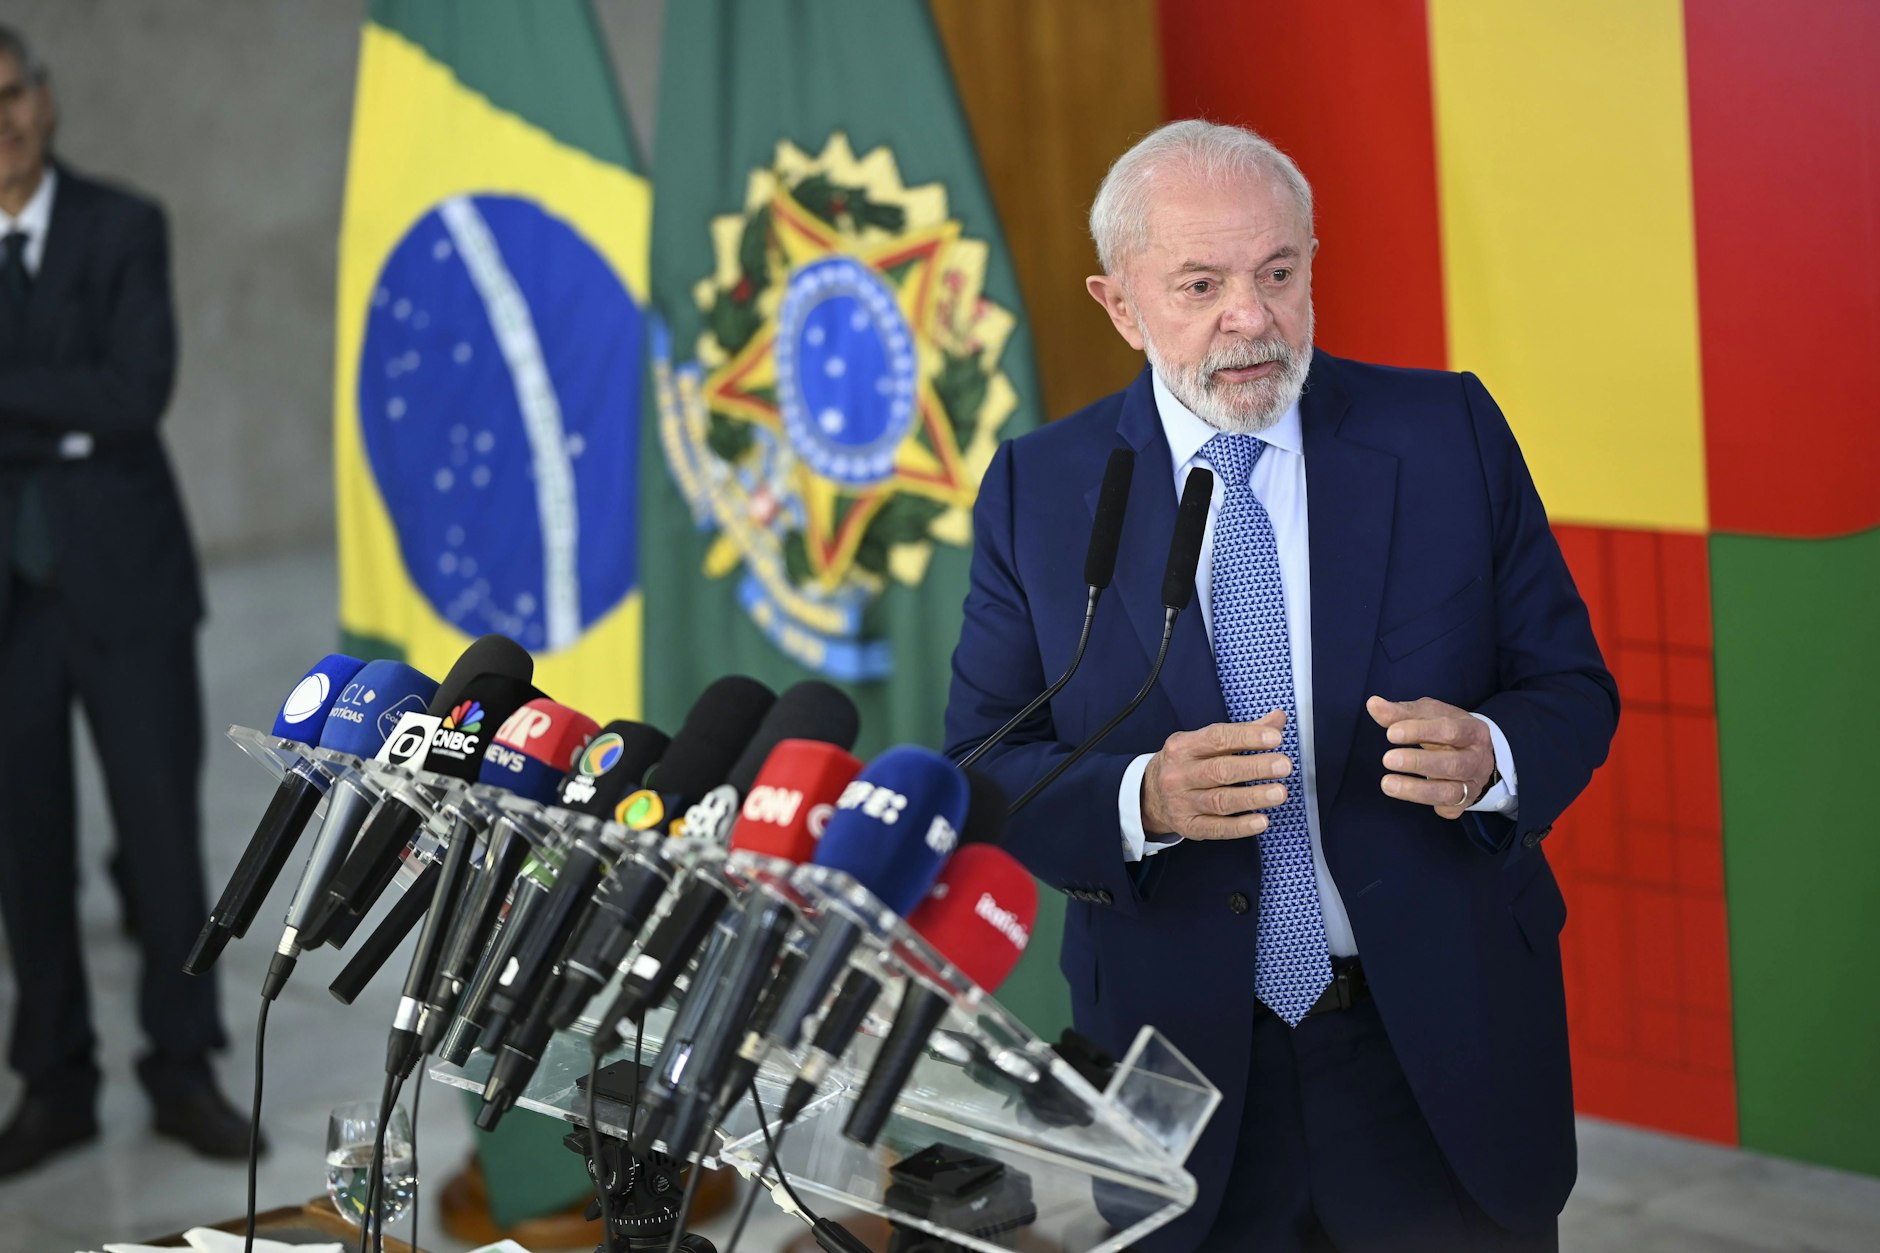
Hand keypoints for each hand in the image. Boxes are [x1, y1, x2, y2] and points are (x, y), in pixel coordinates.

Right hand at [1141, 710, 1292, 839]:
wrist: (1149, 794)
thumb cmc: (1185, 764)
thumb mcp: (1204, 742)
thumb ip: (1243, 732)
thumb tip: (1277, 719)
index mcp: (1183, 746)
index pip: (1217, 738)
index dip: (1247, 737)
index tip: (1275, 737)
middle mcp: (1179, 774)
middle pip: (1219, 770)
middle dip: (1254, 767)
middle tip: (1283, 765)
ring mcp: (1182, 802)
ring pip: (1220, 800)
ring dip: (1252, 797)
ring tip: (1279, 793)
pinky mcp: (1189, 826)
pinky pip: (1216, 828)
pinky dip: (1240, 826)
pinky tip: (1261, 821)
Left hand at [1367, 695, 1492, 819]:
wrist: (1477, 754)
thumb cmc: (1447, 730)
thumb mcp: (1430, 714)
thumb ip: (1401, 712)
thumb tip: (1373, 704)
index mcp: (1473, 731)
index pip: (1449, 730)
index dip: (1420, 731)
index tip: (1391, 733)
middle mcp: (1477, 759)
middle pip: (1452, 764)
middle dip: (1418, 762)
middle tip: (1388, 759)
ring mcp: (1473, 783)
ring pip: (1450, 792)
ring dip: (1416, 790)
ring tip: (1387, 784)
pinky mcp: (1464, 803)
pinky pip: (1449, 809)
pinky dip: (1431, 805)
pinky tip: (1408, 794)